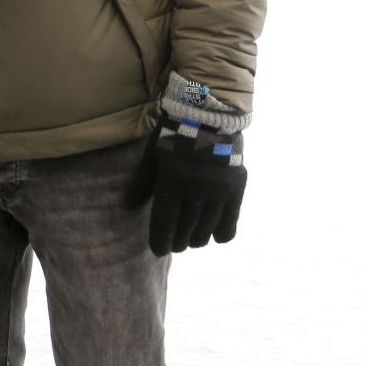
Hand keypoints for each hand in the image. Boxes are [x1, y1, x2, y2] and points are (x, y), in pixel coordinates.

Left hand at [125, 119, 247, 255]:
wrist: (210, 115)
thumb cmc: (175, 134)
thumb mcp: (153, 154)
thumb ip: (143, 182)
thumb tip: (130, 206)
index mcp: (173, 181)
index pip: (165, 224)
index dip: (160, 242)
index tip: (159, 249)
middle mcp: (196, 191)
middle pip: (184, 233)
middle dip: (177, 242)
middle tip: (174, 241)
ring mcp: (218, 192)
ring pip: (205, 234)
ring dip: (195, 240)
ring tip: (191, 237)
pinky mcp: (236, 191)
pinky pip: (228, 227)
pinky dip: (219, 234)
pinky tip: (212, 230)